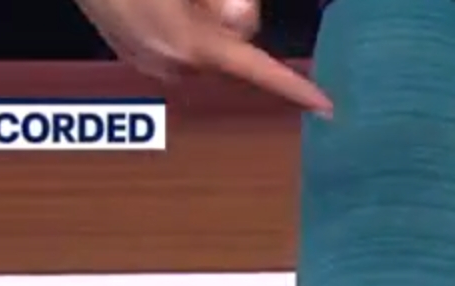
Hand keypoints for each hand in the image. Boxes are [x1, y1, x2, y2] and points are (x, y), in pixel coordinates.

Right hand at [74, 0, 333, 114]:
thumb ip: (233, 2)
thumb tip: (244, 24)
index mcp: (189, 45)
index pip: (257, 69)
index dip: (294, 87)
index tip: (326, 106)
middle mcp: (168, 64)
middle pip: (230, 53)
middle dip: (229, 26)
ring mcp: (144, 61)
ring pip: (202, 49)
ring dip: (202, 25)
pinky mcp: (128, 52)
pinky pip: (173, 46)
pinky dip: (178, 26)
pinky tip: (158, 0)